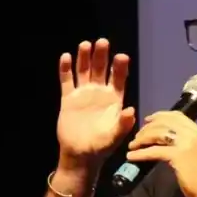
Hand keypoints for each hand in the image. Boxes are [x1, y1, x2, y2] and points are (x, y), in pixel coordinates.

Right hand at [57, 39, 136, 163]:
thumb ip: (123, 124)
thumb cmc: (101, 146)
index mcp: (113, 99)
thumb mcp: (114, 136)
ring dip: (84, 58)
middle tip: (103, 42)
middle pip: (101, 69)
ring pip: (84, 71)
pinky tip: (66, 57)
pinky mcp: (68, 98)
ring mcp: (83, 94)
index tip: (122, 56)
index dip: (120, 67)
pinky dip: (65, 69)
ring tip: (86, 44)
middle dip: (101, 56)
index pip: (118, 78)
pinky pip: (67, 81)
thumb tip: (131, 110)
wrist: (80, 155)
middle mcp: (99, 93)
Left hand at [125, 111, 196, 196]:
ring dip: (141, 138)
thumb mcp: (196, 151)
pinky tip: (132, 157)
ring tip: (132, 146)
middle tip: (136, 137)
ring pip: (158, 133)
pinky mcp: (178, 155)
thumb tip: (165, 138)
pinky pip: (154, 151)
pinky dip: (140, 153)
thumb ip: (184, 142)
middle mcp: (193, 133)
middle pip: (164, 122)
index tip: (147, 121)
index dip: (159, 116)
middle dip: (146, 128)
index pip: (176, 115)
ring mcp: (186, 143)